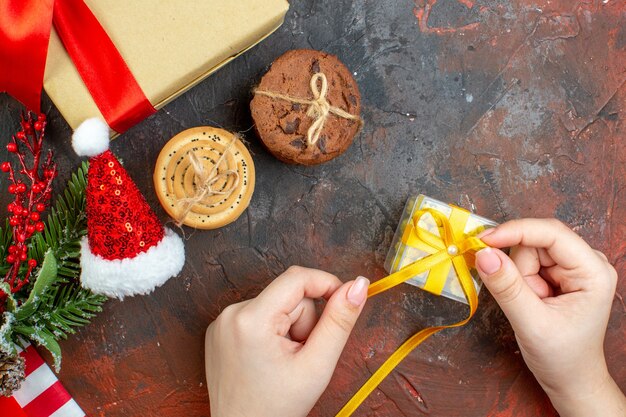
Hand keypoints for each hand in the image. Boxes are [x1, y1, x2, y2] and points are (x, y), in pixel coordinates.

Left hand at [205, 266, 368, 416]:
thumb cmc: (276, 408)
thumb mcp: (317, 365)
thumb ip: (339, 321)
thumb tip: (358, 285)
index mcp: (251, 319)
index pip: (297, 277)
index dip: (327, 285)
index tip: (344, 303)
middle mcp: (231, 314)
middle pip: (288, 295)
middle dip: (305, 321)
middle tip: (301, 356)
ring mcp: (221, 322)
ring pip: (276, 306)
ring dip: (289, 329)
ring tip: (283, 361)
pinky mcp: (220, 330)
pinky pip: (259, 315)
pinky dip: (271, 332)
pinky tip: (268, 359)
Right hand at [475, 219, 624, 416]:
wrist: (571, 379)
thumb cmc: (562, 358)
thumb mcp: (531, 323)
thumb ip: (507, 287)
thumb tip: (483, 253)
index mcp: (593, 272)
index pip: (552, 234)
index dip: (516, 231)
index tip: (483, 241)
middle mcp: (587, 262)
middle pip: (536, 241)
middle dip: (518, 268)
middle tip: (522, 299)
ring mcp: (573, 266)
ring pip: (527, 251)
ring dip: (518, 277)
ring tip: (531, 305)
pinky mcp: (559, 272)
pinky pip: (526, 262)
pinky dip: (519, 279)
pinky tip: (530, 300)